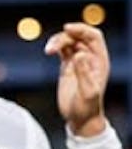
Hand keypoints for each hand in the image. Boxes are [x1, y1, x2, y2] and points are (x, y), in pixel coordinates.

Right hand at [44, 22, 108, 136]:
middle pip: (79, 37)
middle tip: (52, 47)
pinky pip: (62, 50)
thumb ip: (84, 73)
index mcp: (100, 61)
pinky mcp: (67, 67)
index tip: (67, 29)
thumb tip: (79, 54)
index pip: (94, 37)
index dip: (81, 29)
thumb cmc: (87, 108)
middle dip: (65, 36)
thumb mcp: (87, 92)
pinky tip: (48, 51)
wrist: (81, 119)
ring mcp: (78, 62)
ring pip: (69, 42)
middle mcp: (90, 59)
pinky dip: (55, 47)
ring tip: (48, 50)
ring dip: (57, 41)